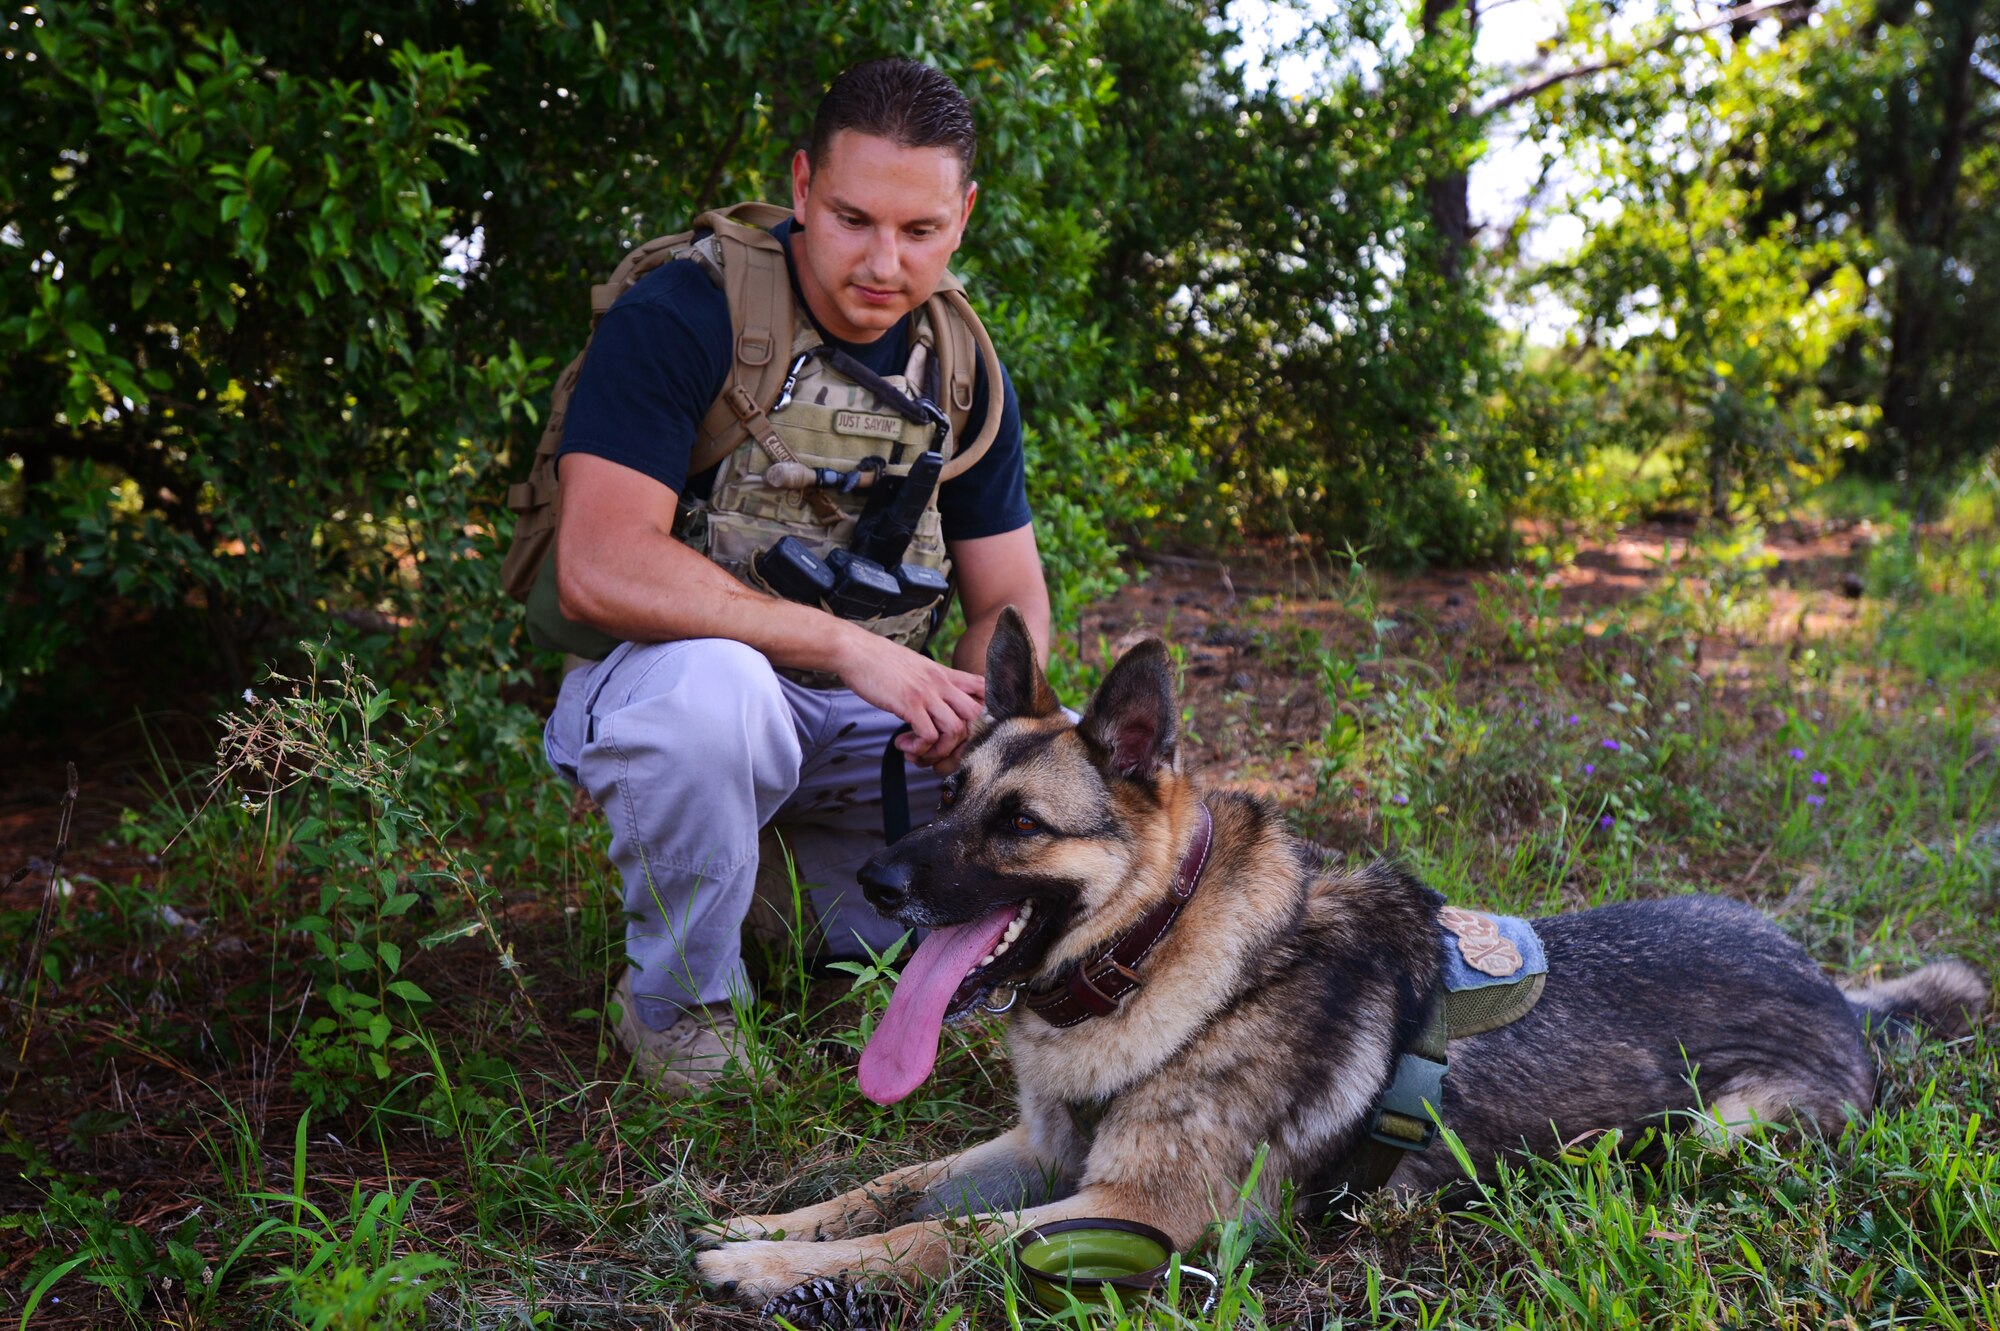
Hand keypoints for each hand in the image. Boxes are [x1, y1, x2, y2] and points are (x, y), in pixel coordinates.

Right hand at [833, 627, 985, 772]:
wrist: (857, 651)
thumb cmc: (883, 661)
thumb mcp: (919, 667)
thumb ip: (935, 682)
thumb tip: (941, 704)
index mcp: (946, 674)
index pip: (984, 690)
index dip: (986, 713)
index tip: (967, 730)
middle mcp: (942, 683)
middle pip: (977, 716)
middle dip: (963, 742)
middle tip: (941, 750)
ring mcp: (927, 693)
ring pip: (956, 730)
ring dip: (939, 750)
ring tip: (919, 751)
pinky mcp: (909, 704)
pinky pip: (928, 735)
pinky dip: (920, 747)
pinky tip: (905, 744)